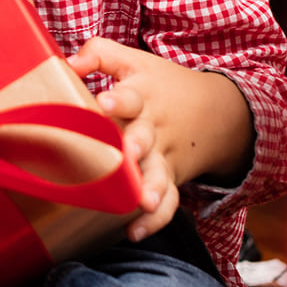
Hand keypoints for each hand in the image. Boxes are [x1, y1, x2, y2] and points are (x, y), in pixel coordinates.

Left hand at [68, 38, 253, 244]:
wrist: (220, 113)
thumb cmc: (161, 85)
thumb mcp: (134, 61)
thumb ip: (98, 54)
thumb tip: (66, 63)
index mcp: (142, 96)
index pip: (130, 96)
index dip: (117, 99)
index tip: (102, 102)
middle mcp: (153, 128)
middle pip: (145, 137)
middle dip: (135, 145)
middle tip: (127, 152)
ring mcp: (163, 157)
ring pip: (159, 174)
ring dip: (152, 189)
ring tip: (142, 202)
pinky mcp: (170, 179)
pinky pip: (169, 203)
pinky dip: (155, 220)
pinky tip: (135, 232)